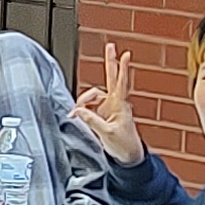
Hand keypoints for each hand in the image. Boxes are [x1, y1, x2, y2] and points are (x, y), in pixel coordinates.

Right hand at [69, 42, 143, 162]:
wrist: (128, 157)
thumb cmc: (124, 145)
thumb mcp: (106, 134)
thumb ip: (92, 121)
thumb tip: (78, 111)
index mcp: (119, 106)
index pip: (120, 83)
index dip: (121, 68)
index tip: (125, 54)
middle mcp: (114, 103)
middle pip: (110, 79)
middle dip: (110, 63)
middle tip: (110, 46)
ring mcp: (108, 108)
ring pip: (92, 96)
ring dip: (83, 102)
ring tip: (76, 112)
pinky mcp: (103, 115)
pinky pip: (89, 107)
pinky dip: (82, 110)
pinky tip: (77, 116)